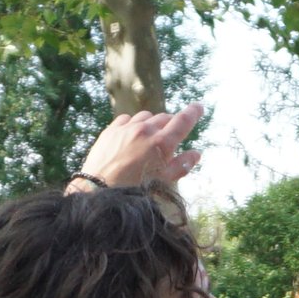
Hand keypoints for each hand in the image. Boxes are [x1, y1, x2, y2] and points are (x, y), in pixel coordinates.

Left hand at [76, 105, 206, 193]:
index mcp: (162, 144)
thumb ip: (182, 165)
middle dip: (170, 124)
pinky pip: (127, 119)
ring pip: (146, 116)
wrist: (99, 189)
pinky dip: (134, 124)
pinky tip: (133, 134)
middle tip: (170, 135)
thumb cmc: (136, 189)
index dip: (193, 113)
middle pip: (164, 118)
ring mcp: (127, 128)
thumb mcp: (163, 181)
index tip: (199, 107)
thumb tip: (196, 153)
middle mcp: (146, 130)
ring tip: (150, 136)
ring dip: (152, 123)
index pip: (182, 122)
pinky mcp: (112, 129)